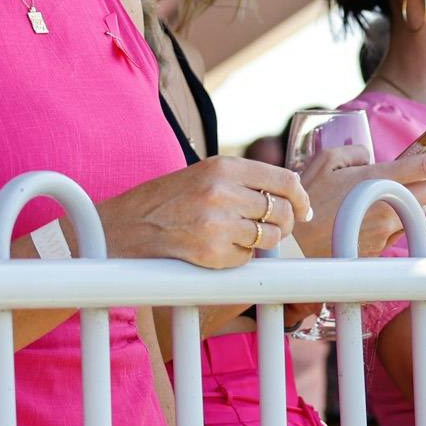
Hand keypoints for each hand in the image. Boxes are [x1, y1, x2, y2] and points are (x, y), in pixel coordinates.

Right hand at [98, 157, 309, 268]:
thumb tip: (289, 192)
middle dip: (283, 224)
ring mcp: (218, 224)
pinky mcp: (212, 253)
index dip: (301, 198)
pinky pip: (246, 259)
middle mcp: (223, 191)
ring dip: (261, 243)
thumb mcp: (201, 175)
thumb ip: (241, 180)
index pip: (285, 180)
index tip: (303, 210)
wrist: (122, 228)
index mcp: (223, 166)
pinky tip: (215, 250)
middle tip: (272, 230)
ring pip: (269, 238)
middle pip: (282, 211)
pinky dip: (237, 259)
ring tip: (238, 239)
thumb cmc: (162, 202)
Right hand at [289, 136, 425, 259]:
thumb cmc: (306, 202)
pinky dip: (400, 217)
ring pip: (415, 212)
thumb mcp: (325, 162)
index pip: (422, 166)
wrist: (295, 247)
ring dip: (423, 198)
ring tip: (425, 186)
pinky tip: (393, 211)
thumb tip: (367, 157)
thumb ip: (352, 153)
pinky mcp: (379, 249)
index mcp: (377, 181)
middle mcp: (387, 207)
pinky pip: (398, 229)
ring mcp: (385, 231)